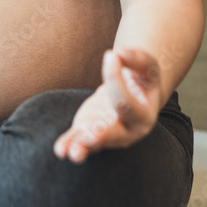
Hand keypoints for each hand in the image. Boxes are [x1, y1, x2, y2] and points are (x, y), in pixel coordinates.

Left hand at [53, 48, 163, 163]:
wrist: (133, 94)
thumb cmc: (141, 79)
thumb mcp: (146, 67)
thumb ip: (135, 59)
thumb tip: (118, 54)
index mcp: (144, 116)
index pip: (125, 100)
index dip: (115, 78)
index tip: (111, 55)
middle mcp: (127, 132)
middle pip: (114, 134)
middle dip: (103, 135)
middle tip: (93, 136)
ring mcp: (106, 135)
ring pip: (93, 142)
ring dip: (83, 147)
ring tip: (74, 153)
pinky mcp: (87, 132)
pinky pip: (77, 140)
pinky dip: (68, 144)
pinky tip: (60, 150)